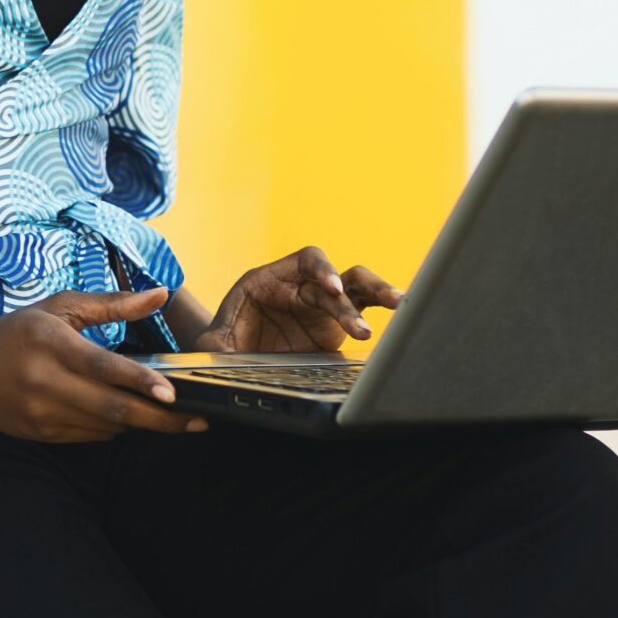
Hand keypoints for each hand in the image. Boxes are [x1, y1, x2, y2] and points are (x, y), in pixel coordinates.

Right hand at [0, 287, 207, 442]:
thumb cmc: (17, 331)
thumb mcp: (60, 307)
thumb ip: (112, 304)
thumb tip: (160, 294)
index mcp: (51, 344)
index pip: (102, 368)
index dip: (140, 382)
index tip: (173, 393)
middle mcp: (45, 383)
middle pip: (112, 409)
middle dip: (160, 419)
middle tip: (198, 420)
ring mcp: (42, 415)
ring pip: (105, 427)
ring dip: (142, 424)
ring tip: (175, 419)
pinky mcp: (41, 435)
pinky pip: (90, 437)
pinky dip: (115, 429)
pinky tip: (130, 418)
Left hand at [197, 247, 402, 353]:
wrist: (231, 357)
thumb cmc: (222, 343)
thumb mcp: (215, 344)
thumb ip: (217, 347)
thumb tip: (214, 357)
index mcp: (271, 280)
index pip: (304, 260)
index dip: (321, 269)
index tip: (332, 289)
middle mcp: (299, 287)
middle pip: (336, 277)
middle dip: (350, 296)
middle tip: (359, 323)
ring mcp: (320, 304)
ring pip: (357, 287)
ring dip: (378, 293)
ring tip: (401, 305)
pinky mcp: (334, 323)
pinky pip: (363, 307)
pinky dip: (381, 306)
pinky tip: (404, 313)